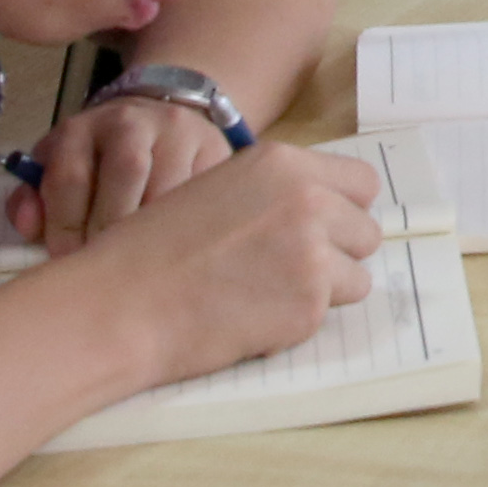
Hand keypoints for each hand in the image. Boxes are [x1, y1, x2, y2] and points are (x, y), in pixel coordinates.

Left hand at [17, 88, 245, 253]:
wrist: (159, 115)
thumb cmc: (99, 156)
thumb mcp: (60, 166)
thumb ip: (34, 198)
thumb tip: (28, 227)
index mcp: (84, 127)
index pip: (70, 175)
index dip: (64, 223)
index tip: (65, 258)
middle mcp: (133, 122)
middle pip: (126, 172)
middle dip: (111, 227)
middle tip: (104, 266)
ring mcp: (181, 134)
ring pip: (170, 185)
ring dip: (152, 231)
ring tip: (139, 262)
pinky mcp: (218, 151)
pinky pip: (205, 194)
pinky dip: (187, 226)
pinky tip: (175, 249)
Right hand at [89, 139, 379, 377]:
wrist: (122, 305)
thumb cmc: (153, 250)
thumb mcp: (218, 191)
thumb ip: (276, 194)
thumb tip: (324, 211)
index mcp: (284, 164)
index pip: (362, 183)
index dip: (343, 209)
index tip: (323, 228)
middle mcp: (309, 201)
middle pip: (365, 232)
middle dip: (337, 253)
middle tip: (287, 270)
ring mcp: (314, 255)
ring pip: (356, 277)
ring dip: (322, 291)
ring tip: (266, 295)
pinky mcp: (309, 307)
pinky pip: (325, 316)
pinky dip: (294, 323)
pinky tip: (249, 318)